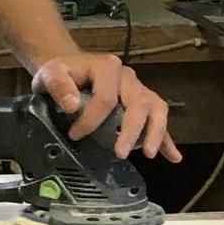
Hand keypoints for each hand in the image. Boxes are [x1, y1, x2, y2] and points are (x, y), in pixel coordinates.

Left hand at [32, 53, 181, 162]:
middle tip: (120, 153)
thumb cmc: (60, 73)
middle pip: (138, 103)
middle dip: (131, 130)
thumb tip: (72, 105)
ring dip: (155, 133)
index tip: (75, 135)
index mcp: (107, 68)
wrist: (69, 69)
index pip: (106, 97)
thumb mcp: (50, 74)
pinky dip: (167, 139)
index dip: (91, 119)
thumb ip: (58, 85)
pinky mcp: (143, 102)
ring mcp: (138, 89)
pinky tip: (173, 157)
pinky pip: (158, 119)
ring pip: (156, 109)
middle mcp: (128, 77)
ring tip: (148, 154)